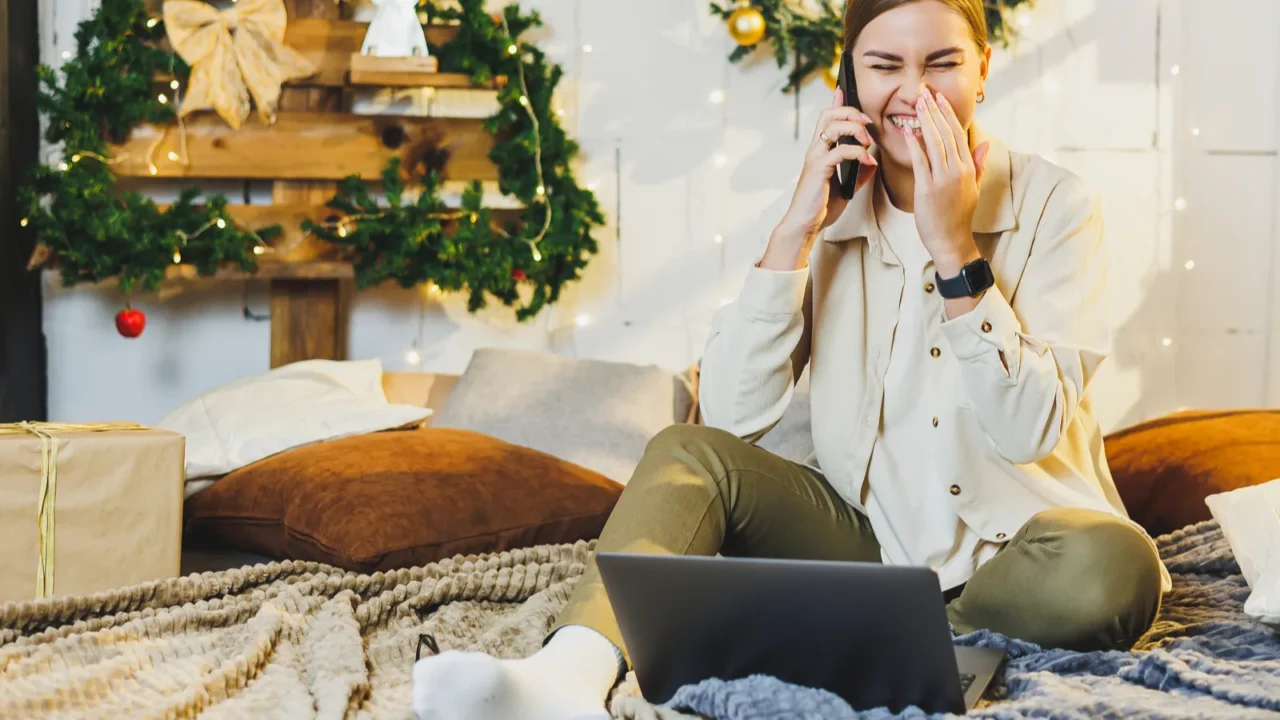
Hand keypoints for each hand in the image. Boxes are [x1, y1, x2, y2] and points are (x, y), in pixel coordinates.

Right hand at [777, 88, 878, 240]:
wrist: (807, 224)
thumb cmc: (822, 207)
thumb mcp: (847, 188)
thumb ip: (859, 172)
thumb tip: (873, 161)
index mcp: (820, 150)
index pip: (826, 118)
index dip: (836, 101)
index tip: (844, 89)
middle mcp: (816, 149)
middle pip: (828, 114)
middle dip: (850, 111)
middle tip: (867, 122)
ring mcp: (815, 157)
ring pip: (832, 126)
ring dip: (855, 128)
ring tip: (869, 141)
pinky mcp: (819, 168)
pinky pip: (841, 151)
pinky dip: (859, 153)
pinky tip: (869, 162)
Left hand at [897, 89, 990, 276]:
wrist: (951, 240)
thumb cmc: (959, 215)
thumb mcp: (974, 188)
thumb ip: (978, 164)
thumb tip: (984, 144)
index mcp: (968, 167)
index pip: (958, 132)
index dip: (948, 113)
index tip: (939, 97)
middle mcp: (958, 170)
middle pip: (946, 132)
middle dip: (935, 110)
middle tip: (924, 91)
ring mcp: (943, 179)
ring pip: (934, 142)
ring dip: (925, 120)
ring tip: (917, 103)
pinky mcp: (928, 189)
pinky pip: (921, 162)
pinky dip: (915, 145)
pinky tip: (909, 131)